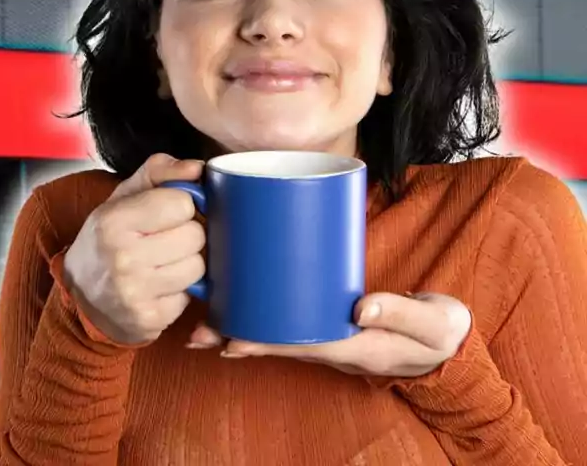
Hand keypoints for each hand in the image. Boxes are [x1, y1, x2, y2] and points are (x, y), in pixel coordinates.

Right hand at [62, 154, 206, 344]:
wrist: (81, 295)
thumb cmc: (107, 239)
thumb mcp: (122, 198)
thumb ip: (159, 171)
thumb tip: (197, 168)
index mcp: (113, 220)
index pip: (182, 203)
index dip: (179, 206)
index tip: (164, 214)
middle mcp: (122, 257)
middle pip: (195, 236)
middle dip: (186, 235)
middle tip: (163, 240)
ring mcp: (135, 292)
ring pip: (198, 267)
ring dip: (186, 264)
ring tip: (162, 263)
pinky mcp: (149, 318)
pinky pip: (189, 297)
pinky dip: (178, 292)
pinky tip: (158, 287)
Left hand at [191, 291, 471, 377]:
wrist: (448, 338)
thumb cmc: (439, 331)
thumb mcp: (433, 324)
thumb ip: (402, 313)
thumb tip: (361, 308)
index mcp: (355, 347)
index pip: (300, 345)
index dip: (265, 343)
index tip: (231, 341)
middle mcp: (334, 344)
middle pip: (278, 341)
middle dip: (239, 336)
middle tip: (199, 333)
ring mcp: (329, 333)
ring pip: (279, 331)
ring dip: (242, 326)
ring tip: (203, 323)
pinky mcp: (329, 317)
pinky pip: (290, 318)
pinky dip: (262, 311)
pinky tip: (238, 301)